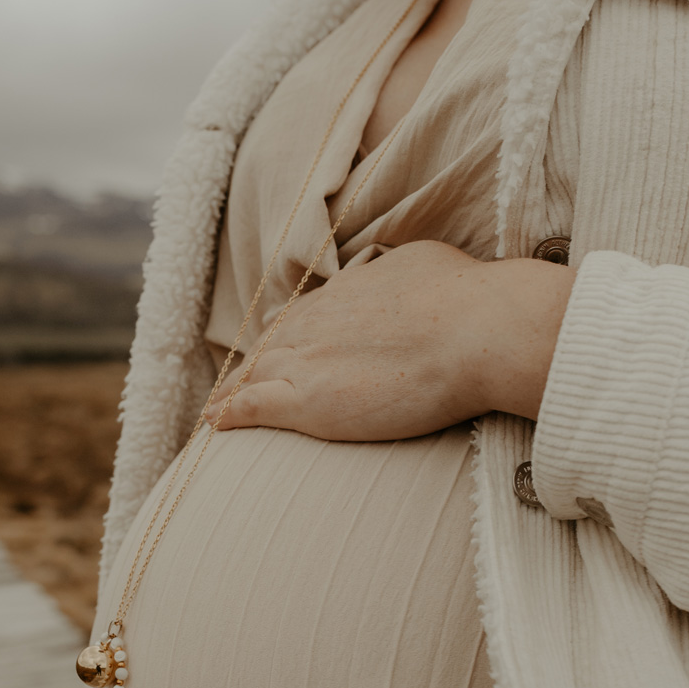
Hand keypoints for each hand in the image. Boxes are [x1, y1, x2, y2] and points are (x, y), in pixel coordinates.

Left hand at [206, 240, 575, 440]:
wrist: (475, 332)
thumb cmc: (466, 296)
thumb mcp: (423, 262)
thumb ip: (398, 272)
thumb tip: (399, 273)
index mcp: (343, 292)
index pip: (300, 315)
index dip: (285, 336)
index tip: (277, 349)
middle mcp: (315, 321)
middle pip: (269, 345)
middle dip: (251, 365)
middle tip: (236, 385)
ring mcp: (305, 359)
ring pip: (252, 375)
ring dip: (230, 392)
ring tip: (214, 411)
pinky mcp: (306, 400)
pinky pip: (250, 406)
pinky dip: (228, 414)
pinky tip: (213, 425)